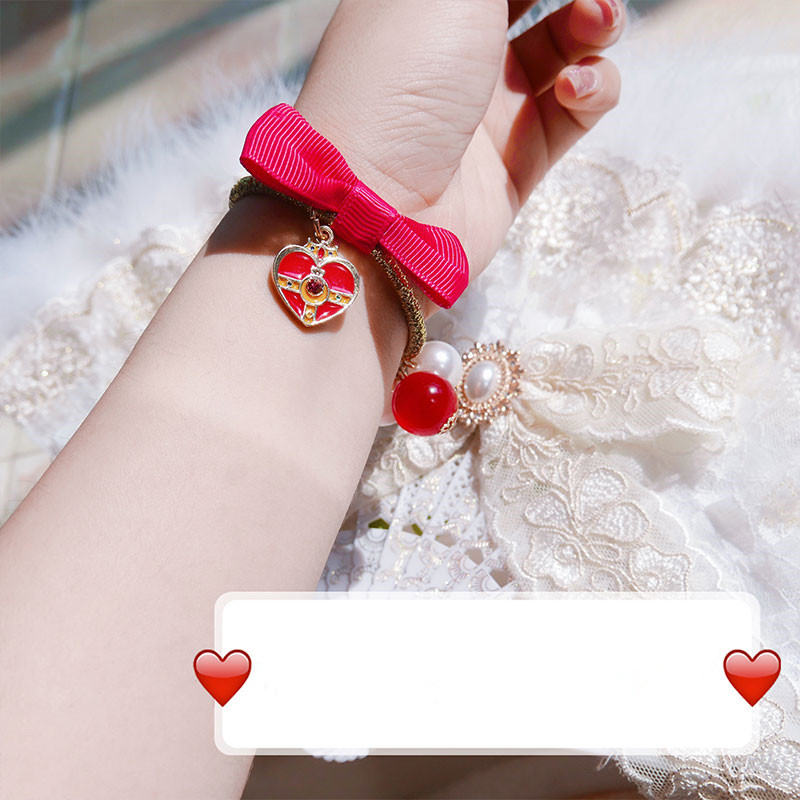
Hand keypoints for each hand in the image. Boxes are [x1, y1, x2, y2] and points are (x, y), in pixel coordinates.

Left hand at [295, 0, 624, 314]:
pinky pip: (575, 112)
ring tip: (596, 22)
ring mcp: (488, 107)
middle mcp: (457, 51)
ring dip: (595, 24)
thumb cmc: (397, 79)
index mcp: (425, 4)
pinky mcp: (519, 161)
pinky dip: (593, 88)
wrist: (379, 204)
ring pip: (565, 50)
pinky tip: (574, 86)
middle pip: (536, 0)